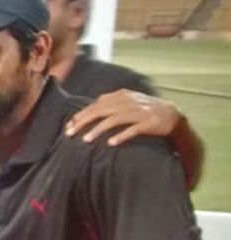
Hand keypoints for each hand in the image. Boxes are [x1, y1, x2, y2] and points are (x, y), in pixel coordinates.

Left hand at [65, 89, 181, 146]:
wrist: (172, 115)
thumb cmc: (144, 110)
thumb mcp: (127, 102)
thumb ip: (110, 103)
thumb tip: (89, 108)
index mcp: (121, 96)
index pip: (96, 105)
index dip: (80, 115)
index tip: (68, 127)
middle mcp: (128, 102)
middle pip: (101, 111)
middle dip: (83, 122)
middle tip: (70, 133)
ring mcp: (138, 112)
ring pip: (114, 120)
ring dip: (98, 130)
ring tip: (85, 140)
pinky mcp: (148, 123)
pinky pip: (132, 129)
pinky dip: (121, 136)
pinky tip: (110, 143)